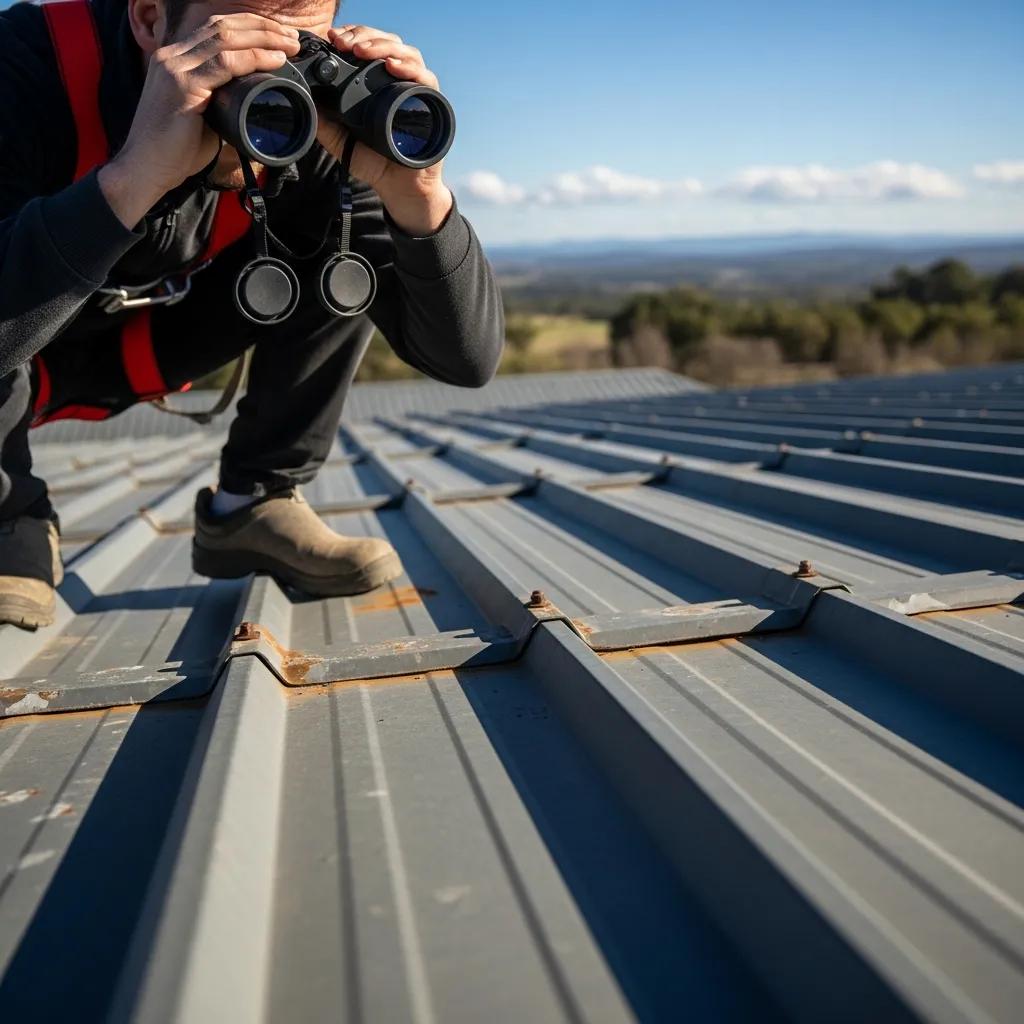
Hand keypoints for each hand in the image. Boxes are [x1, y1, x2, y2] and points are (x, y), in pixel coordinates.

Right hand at [99, 14, 300, 225]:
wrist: (147, 169)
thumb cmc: (175, 149)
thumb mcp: (203, 115)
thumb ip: (222, 99)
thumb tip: (252, 97)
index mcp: (176, 58)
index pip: (215, 27)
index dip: (250, 26)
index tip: (279, 36)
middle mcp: (172, 55)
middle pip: (222, 25)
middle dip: (262, 27)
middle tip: (293, 36)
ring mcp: (174, 67)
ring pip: (225, 38)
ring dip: (263, 39)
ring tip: (290, 45)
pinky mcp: (181, 85)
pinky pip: (224, 63)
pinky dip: (253, 59)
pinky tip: (275, 61)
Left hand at [317, 25, 452, 232]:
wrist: (399, 189)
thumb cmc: (375, 164)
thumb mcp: (341, 141)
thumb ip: (324, 123)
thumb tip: (305, 100)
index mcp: (376, 83)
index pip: (367, 46)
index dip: (352, 36)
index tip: (332, 38)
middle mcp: (397, 82)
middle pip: (386, 43)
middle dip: (364, 37)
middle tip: (344, 42)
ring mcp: (415, 91)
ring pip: (406, 53)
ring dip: (383, 46)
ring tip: (362, 52)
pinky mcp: (431, 105)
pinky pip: (425, 78)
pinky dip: (410, 69)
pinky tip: (392, 67)